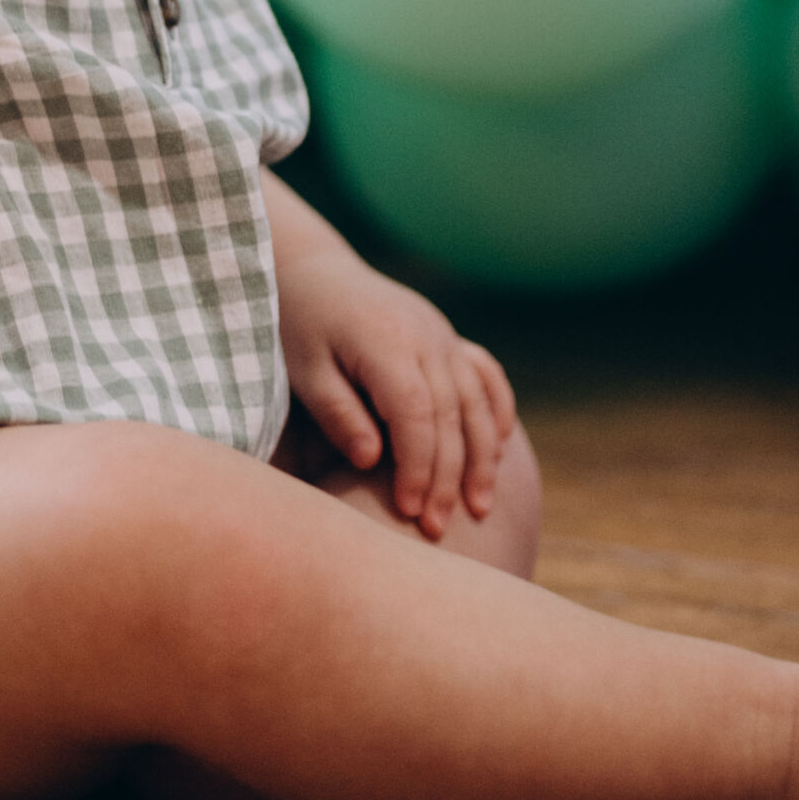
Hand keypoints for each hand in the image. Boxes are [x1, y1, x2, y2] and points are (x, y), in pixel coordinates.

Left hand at [282, 250, 516, 542]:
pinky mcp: (447, 335)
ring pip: (476, 400)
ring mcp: (441, 333)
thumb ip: (338, 414)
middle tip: (437, 528)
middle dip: (448, 477)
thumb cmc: (300, 327)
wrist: (313, 271)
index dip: (418, 468)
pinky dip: (497, 412)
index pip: (416, 415)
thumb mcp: (305, 372)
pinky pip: (485, 374)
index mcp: (386, 343)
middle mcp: (424, 336)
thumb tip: (373, 461)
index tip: (410, 512)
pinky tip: (498, 452)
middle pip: (451, 416)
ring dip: (482, 456)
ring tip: (480, 508)